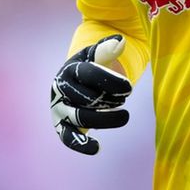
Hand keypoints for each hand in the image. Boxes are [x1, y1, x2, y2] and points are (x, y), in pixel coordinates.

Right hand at [50, 35, 132, 154]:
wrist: (73, 84)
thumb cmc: (89, 68)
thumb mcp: (96, 56)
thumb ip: (107, 49)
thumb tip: (120, 42)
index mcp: (70, 69)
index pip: (89, 74)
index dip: (111, 81)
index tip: (129, 87)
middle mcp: (61, 89)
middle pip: (87, 97)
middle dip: (110, 99)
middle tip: (123, 98)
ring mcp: (60, 109)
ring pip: (81, 117)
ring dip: (105, 118)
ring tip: (124, 115)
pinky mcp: (62, 126)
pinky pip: (68, 138)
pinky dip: (81, 144)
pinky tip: (97, 148)